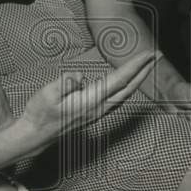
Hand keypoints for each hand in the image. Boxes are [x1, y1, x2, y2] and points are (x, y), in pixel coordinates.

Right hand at [17, 51, 155, 148]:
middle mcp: (98, 108)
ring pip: (125, 94)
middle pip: (128, 88)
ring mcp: (97, 113)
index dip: (135, 66)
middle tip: (157, 56)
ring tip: (147, 66)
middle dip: (144, 71)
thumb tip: (81, 76)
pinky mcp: (94, 114)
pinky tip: (128, 82)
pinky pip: (117, 99)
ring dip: (138, 79)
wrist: (34, 136)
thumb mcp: (47, 94)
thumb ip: (65, 83)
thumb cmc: (39, 114)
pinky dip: (128, 87)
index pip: (119, 80)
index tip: (148, 54)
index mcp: (90, 101)